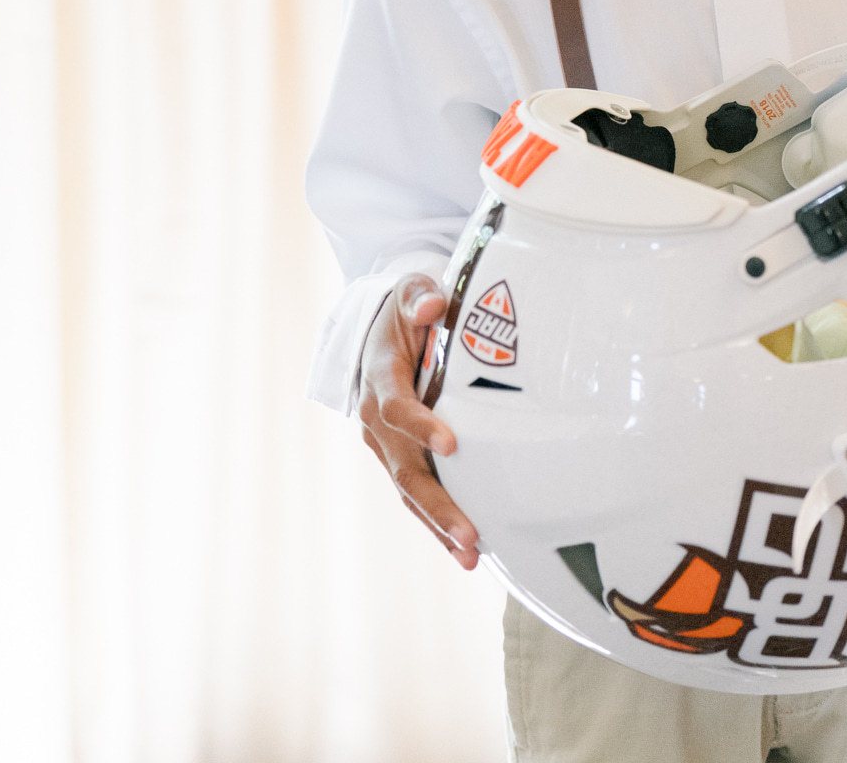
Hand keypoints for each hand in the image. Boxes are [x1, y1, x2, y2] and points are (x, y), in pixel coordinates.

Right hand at [354, 273, 481, 569]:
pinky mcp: (400, 459)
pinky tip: (464, 551)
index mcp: (379, 379)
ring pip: (409, 491)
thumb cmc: (407, 310)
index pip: (396, 408)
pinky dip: (436, 523)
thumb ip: (419, 297)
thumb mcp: (410, 291)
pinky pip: (416, 495)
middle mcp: (376, 421)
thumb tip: (431, 309)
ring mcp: (385, 446)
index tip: (453, 443)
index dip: (421, 425)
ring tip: (469, 554)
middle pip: (404, 468)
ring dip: (438, 525)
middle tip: (468, 533)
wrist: (382, 330)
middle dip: (436, 503)